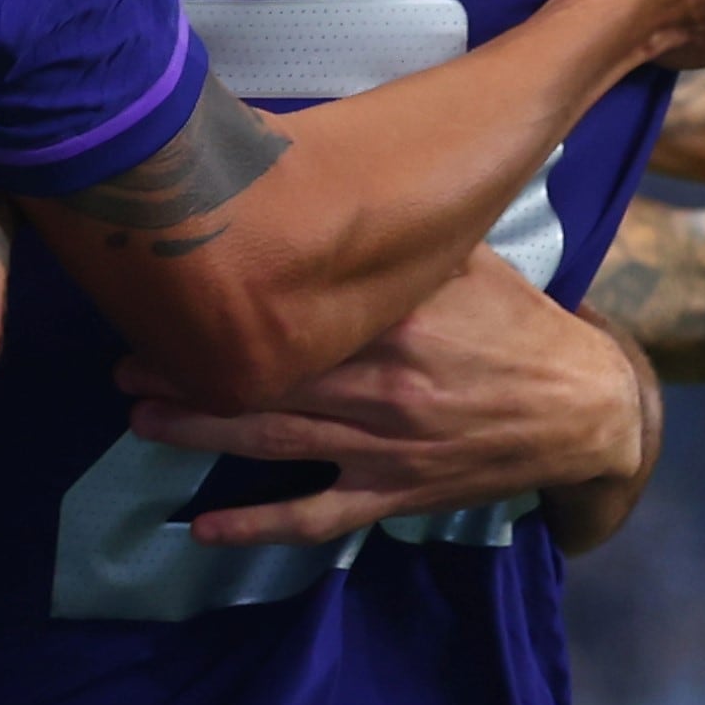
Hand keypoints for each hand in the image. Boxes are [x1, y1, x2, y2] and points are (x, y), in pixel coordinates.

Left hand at [120, 252, 652, 549]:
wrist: (581, 408)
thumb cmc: (515, 322)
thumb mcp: (463, 258)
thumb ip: (398, 233)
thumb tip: (328, 175)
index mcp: (396, 316)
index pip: (297, 304)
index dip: (230, 299)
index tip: (169, 284)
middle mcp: (382, 381)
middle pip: (269, 374)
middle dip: (190, 368)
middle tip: (123, 358)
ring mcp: (385, 444)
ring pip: (276, 439)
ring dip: (203, 431)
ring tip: (140, 418)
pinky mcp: (394, 493)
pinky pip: (317, 515)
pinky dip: (259, 525)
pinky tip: (204, 529)